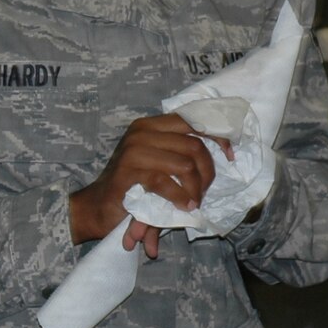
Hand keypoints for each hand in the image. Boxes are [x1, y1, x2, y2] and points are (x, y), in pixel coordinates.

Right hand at [70, 113, 227, 252]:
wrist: (97, 207)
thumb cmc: (131, 186)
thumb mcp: (158, 163)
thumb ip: (183, 152)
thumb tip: (229, 149)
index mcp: (150, 125)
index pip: (193, 120)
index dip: (218, 136)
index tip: (230, 155)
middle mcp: (142, 132)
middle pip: (194, 145)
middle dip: (208, 172)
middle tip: (203, 192)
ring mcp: (134, 151)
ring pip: (185, 165)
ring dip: (195, 188)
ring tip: (193, 202)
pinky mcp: (129, 173)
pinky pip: (166, 183)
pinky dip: (181, 197)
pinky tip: (184, 207)